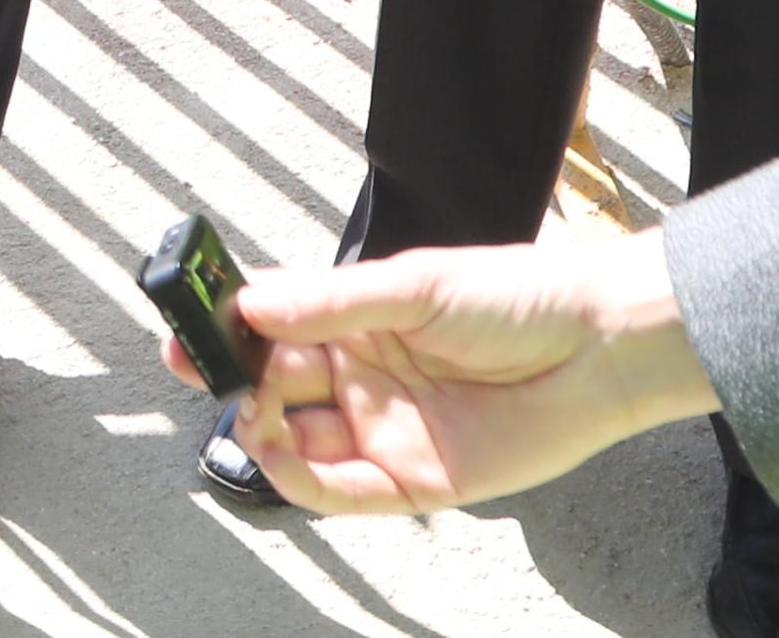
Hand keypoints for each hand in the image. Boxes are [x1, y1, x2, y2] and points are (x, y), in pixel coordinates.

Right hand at [197, 232, 716, 518]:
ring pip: (297, 441)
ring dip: (260, 428)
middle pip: (274, 384)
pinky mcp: (412, 481)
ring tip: (248, 408)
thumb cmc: (514, 300)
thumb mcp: (415, 286)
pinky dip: (301, 480)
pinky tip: (278, 453)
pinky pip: (342, 492)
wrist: (594, 349)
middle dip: (232, 378)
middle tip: (205, 369)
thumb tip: (252, 306)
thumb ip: (333, 302)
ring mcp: (383, 430)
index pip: (273, 326)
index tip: (184, 325)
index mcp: (354, 320)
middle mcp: (361, 376)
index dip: (226, 328)